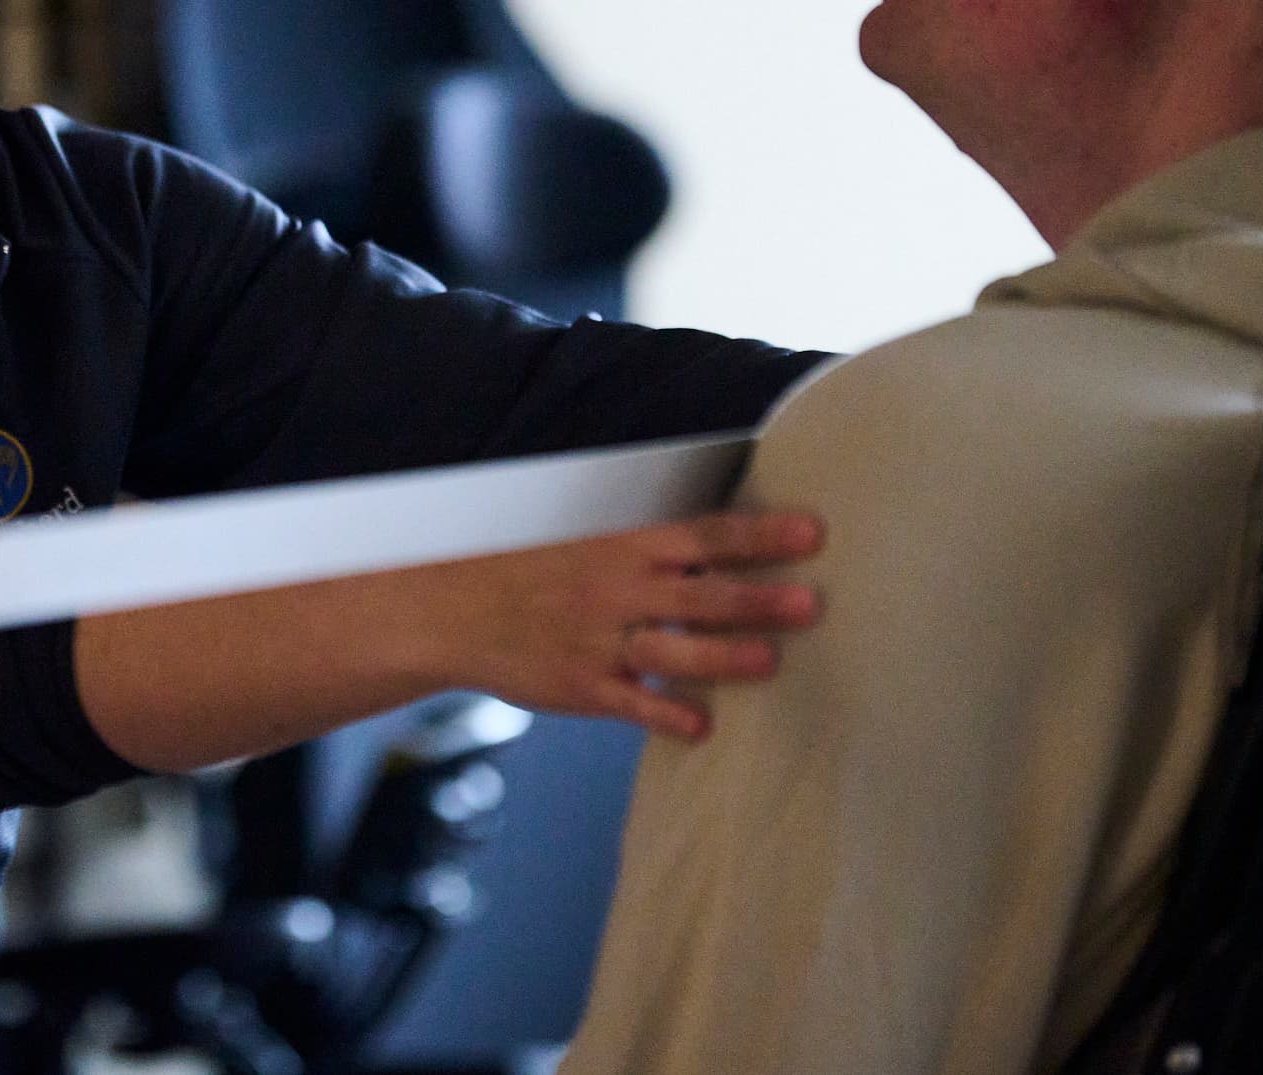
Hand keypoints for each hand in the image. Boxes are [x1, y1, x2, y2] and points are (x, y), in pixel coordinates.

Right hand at [413, 509, 822, 740]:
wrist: (450, 607)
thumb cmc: (532, 566)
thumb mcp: (585, 535)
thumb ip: (651, 542)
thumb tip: (727, 543)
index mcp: (623, 544)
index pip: (704, 535)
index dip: (758, 536)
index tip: (812, 535)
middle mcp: (617, 589)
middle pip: (699, 594)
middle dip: (755, 599)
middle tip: (811, 603)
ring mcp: (599, 639)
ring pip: (671, 649)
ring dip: (723, 656)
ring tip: (771, 661)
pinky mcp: (582, 685)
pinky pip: (630, 702)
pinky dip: (664, 713)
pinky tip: (701, 726)